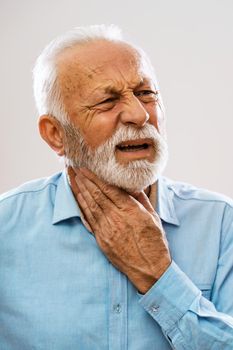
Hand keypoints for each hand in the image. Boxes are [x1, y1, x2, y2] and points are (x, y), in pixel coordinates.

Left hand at [67, 167, 170, 293]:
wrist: (149, 269)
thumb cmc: (154, 243)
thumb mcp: (153, 217)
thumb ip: (141, 200)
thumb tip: (133, 185)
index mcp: (130, 211)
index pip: (109, 189)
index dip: (96, 178)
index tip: (88, 168)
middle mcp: (116, 218)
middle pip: (97, 194)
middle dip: (85, 180)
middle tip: (76, 168)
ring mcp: (107, 229)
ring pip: (90, 205)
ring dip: (81, 190)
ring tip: (74, 178)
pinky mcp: (101, 239)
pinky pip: (89, 219)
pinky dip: (82, 206)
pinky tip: (78, 197)